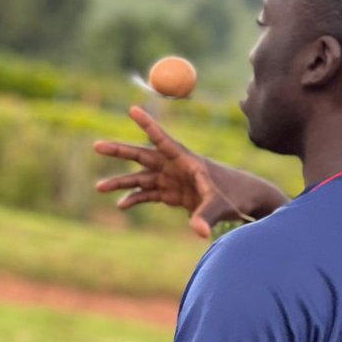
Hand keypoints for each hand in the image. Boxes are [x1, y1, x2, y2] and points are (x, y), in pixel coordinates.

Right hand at [94, 106, 287, 238]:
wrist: (245, 201)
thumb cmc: (235, 195)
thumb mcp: (220, 205)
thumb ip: (206, 216)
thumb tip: (198, 232)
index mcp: (186, 160)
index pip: (163, 140)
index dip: (147, 125)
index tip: (132, 109)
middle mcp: (176, 166)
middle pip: (143, 156)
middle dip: (120, 151)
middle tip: (97, 146)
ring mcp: (173, 180)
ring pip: (141, 178)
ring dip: (121, 182)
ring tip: (99, 188)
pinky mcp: (173, 194)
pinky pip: (148, 194)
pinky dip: (135, 199)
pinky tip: (121, 205)